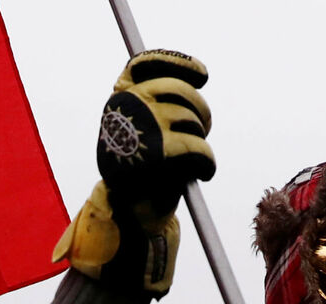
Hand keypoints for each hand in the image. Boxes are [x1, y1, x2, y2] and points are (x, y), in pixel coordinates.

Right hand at [53, 50, 213, 297]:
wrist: (127, 217)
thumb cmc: (140, 174)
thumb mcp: (144, 132)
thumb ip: (158, 105)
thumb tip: (192, 80)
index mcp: (118, 99)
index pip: (145, 63)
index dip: (178, 63)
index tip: (203, 75)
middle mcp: (125, 108)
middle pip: (179, 91)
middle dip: (200, 112)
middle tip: (203, 131)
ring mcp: (141, 128)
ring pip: (193, 120)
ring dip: (202, 141)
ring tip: (195, 158)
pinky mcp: (158, 153)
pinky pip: (199, 148)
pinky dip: (207, 162)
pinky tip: (204, 172)